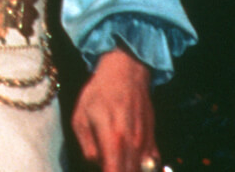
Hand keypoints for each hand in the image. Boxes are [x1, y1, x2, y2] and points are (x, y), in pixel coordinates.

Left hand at [71, 48, 157, 171]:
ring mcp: (146, 143)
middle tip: (107, 163)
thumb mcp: (81, 117)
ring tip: (115, 159)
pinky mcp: (153, 140)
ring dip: (128, 168)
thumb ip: (87, 147)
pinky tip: (129, 157)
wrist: (127, 72)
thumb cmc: (99, 93)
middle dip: (116, 171)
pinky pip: (150, 164)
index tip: (103, 171)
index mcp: (112, 138)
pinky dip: (140, 166)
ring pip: (140, 170)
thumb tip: (97, 164)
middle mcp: (133, 144)